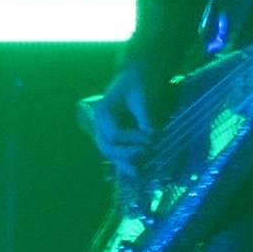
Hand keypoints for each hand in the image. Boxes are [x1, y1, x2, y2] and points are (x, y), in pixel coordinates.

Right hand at [82, 59, 161, 175]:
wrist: (136, 77)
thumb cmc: (138, 82)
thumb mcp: (142, 96)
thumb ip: (145, 117)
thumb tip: (151, 135)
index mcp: (103, 113)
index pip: (114, 134)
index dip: (132, 139)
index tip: (151, 138)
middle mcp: (101, 125)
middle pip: (107, 147)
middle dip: (125, 155)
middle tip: (146, 153)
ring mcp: (106, 132)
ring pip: (110, 153)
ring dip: (123, 164)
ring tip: (137, 174)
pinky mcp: (116, 137)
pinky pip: (117, 152)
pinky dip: (125, 162)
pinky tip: (135, 172)